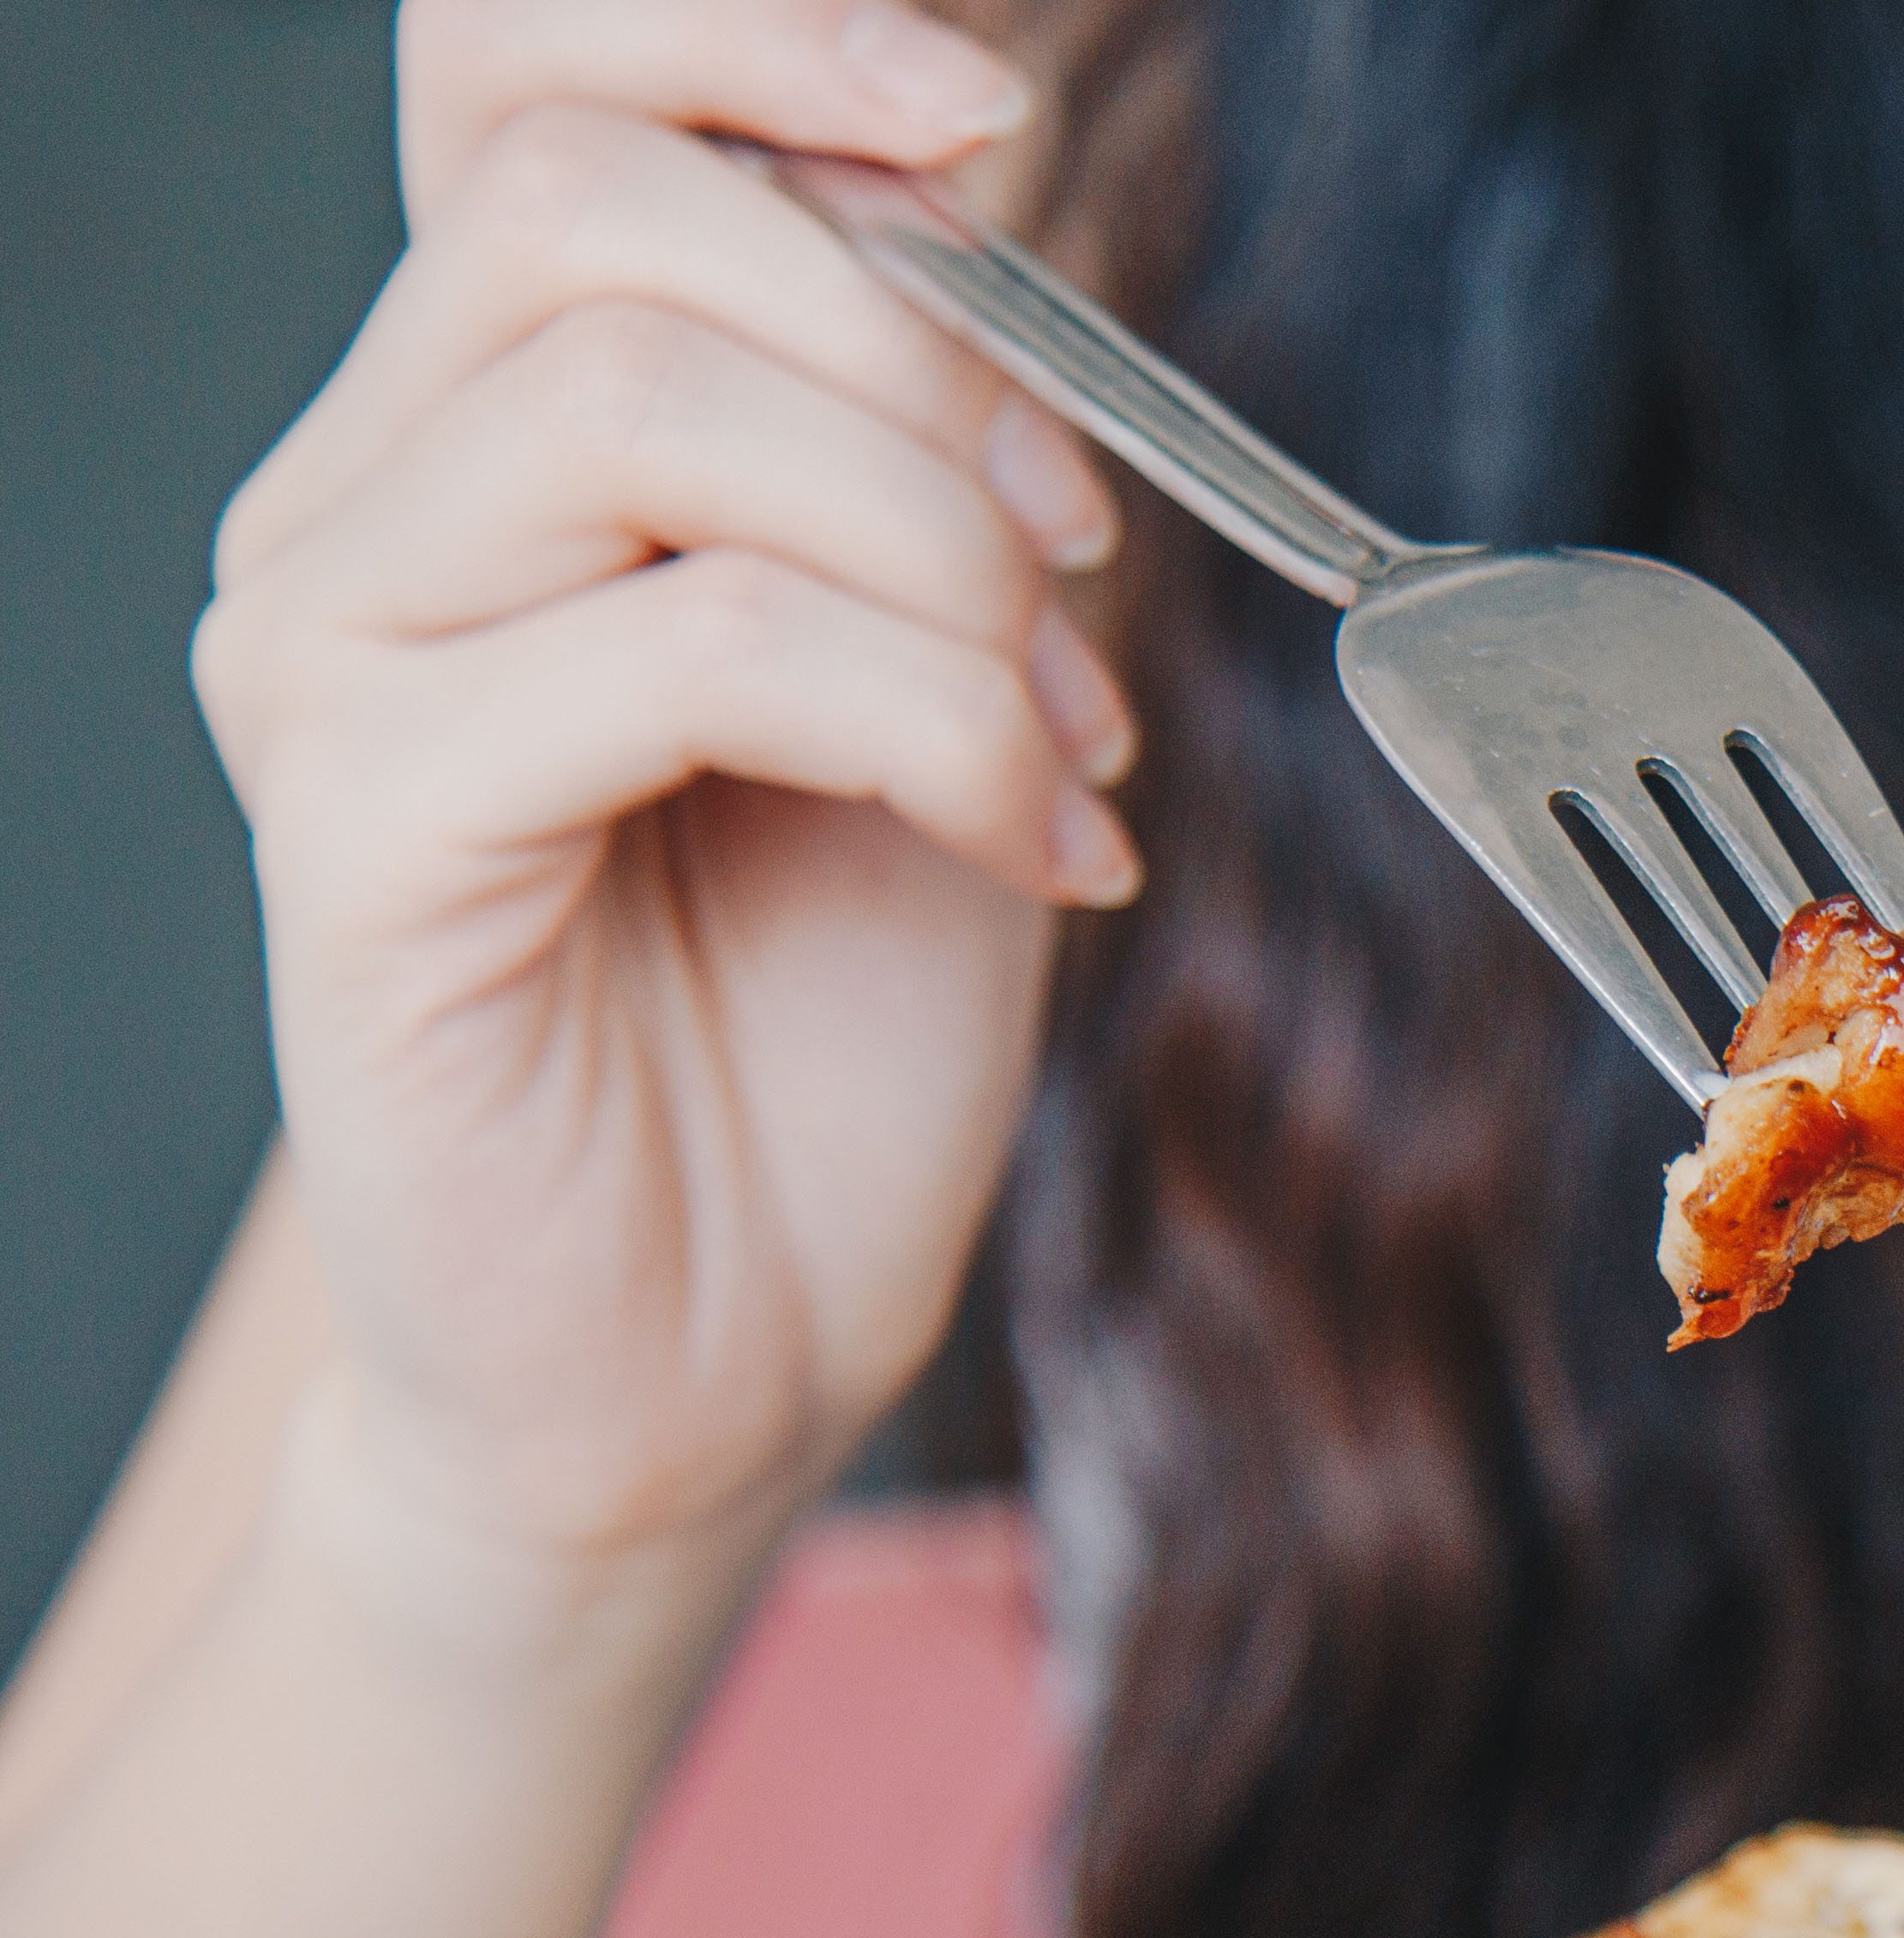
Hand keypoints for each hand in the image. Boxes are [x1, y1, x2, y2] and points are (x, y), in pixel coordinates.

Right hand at [194, 0, 1134, 1615]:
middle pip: (600, 204)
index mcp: (486, 426)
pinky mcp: (363, 828)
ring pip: (648, 404)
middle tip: (1076, 569)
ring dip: (944, 557)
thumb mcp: (939, 670)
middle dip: (922, 358)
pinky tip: (1030, 843)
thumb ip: (922, 443)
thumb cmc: (821, 1017)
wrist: (722, 1347)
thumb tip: (992, 213)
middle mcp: (364, 505)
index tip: (994, 124)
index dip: (751, 32)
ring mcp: (333, 656)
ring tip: (1064, 743)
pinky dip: (928, 719)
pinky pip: (680, 642)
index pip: (513, 70)